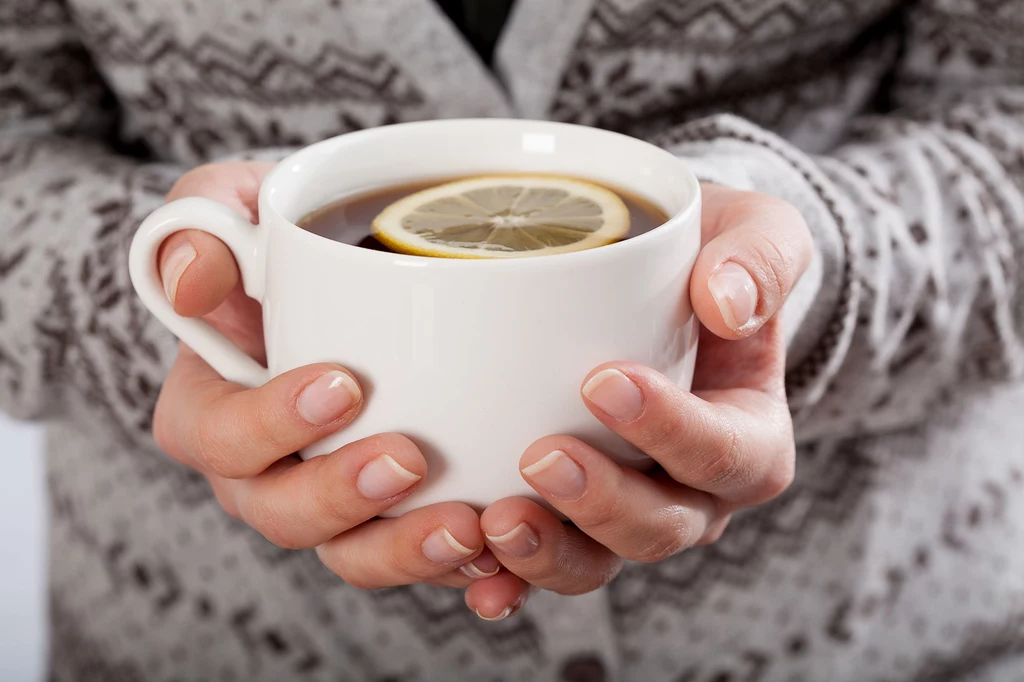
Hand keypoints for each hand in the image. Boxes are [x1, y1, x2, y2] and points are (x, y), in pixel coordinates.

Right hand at [151, 162, 499, 589]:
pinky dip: (462, 568)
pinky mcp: (395, 514)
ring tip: (471, 527)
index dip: (272, 425)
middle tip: (409, 457)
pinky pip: (419, 560)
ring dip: (408, 552)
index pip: (223, 436)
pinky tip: (506, 558)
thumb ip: (200, 222)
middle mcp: (266, 473)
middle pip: (285, 516)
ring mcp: (334, 503)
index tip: (344, 383)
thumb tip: (191, 279)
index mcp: (215, 411)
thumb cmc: (286, 244)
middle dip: (345, 497)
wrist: (354, 272)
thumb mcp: (233, 204)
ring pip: (355, 554)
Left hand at [467, 183, 812, 618]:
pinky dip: (510, 582)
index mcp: (748, 435)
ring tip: (495, 524)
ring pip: (599, 563)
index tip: (603, 381)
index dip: (670, 430)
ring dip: (549, 555)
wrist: (655, 280)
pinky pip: (542, 568)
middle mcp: (693, 492)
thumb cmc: (707, 259)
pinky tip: (476, 581)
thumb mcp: (756, 232)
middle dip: (600, 502)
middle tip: (540, 456)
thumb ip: (760, 259)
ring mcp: (626, 513)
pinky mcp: (568, 519)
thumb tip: (728, 304)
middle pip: (660, 526)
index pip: (724, 452)